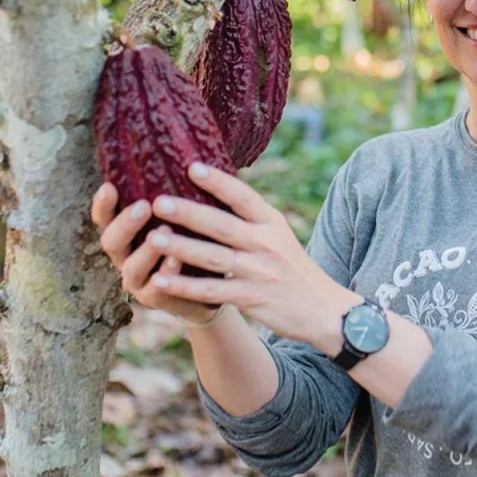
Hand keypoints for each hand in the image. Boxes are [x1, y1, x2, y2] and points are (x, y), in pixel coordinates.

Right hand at [91, 182, 219, 323]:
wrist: (209, 285)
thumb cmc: (193, 241)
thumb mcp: (182, 217)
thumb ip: (175, 195)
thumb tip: (186, 157)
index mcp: (126, 233)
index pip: (105, 218)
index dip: (103, 204)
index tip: (109, 185)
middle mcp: (125, 256)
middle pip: (111, 242)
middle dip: (125, 223)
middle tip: (143, 206)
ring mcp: (137, 281)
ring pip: (131, 268)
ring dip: (145, 250)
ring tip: (163, 232)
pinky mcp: (156, 299)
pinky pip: (156, 290)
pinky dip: (166, 273)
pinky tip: (177, 260)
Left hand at [141, 162, 360, 348]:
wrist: (323, 310)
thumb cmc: (293, 269)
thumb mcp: (279, 235)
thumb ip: (251, 218)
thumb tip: (216, 189)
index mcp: (272, 223)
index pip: (243, 196)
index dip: (218, 181)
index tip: (191, 167)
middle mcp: (266, 244)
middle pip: (222, 225)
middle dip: (189, 212)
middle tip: (158, 201)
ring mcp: (259, 272)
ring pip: (214, 258)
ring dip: (182, 248)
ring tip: (153, 238)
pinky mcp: (252, 299)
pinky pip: (213, 291)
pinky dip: (185, 286)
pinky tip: (161, 280)